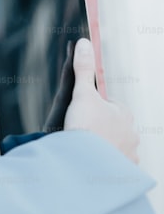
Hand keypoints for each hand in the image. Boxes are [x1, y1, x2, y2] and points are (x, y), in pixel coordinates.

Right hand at [63, 38, 138, 162]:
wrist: (86, 162)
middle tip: (83, 129)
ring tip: (87, 147)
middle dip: (102, 127)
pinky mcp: (121, 170)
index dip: (96, 106)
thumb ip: (83, 69)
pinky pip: (115, 163)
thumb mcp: (82, 93)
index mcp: (124, 113)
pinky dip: (105, 162)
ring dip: (105, 146)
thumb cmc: (87, 128)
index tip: (84, 111)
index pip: (113, 105)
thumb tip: (84, 43)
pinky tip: (92, 161)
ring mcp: (128, 153)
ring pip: (118, 145)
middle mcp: (131, 133)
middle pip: (116, 126)